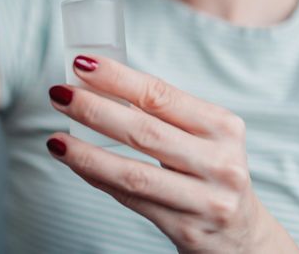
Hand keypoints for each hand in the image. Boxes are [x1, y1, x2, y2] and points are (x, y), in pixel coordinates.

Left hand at [47, 55, 293, 252]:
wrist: (243, 237)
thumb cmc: (211, 173)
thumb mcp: (205, 138)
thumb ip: (164, 116)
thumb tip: (99, 87)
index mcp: (224, 127)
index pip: (162, 95)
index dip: (118, 78)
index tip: (83, 63)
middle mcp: (220, 162)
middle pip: (144, 131)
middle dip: (95, 109)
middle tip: (60, 93)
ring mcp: (206, 200)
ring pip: (133, 173)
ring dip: (87, 153)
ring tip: (55, 138)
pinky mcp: (187, 230)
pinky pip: (131, 201)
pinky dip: (98, 179)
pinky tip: (76, 164)